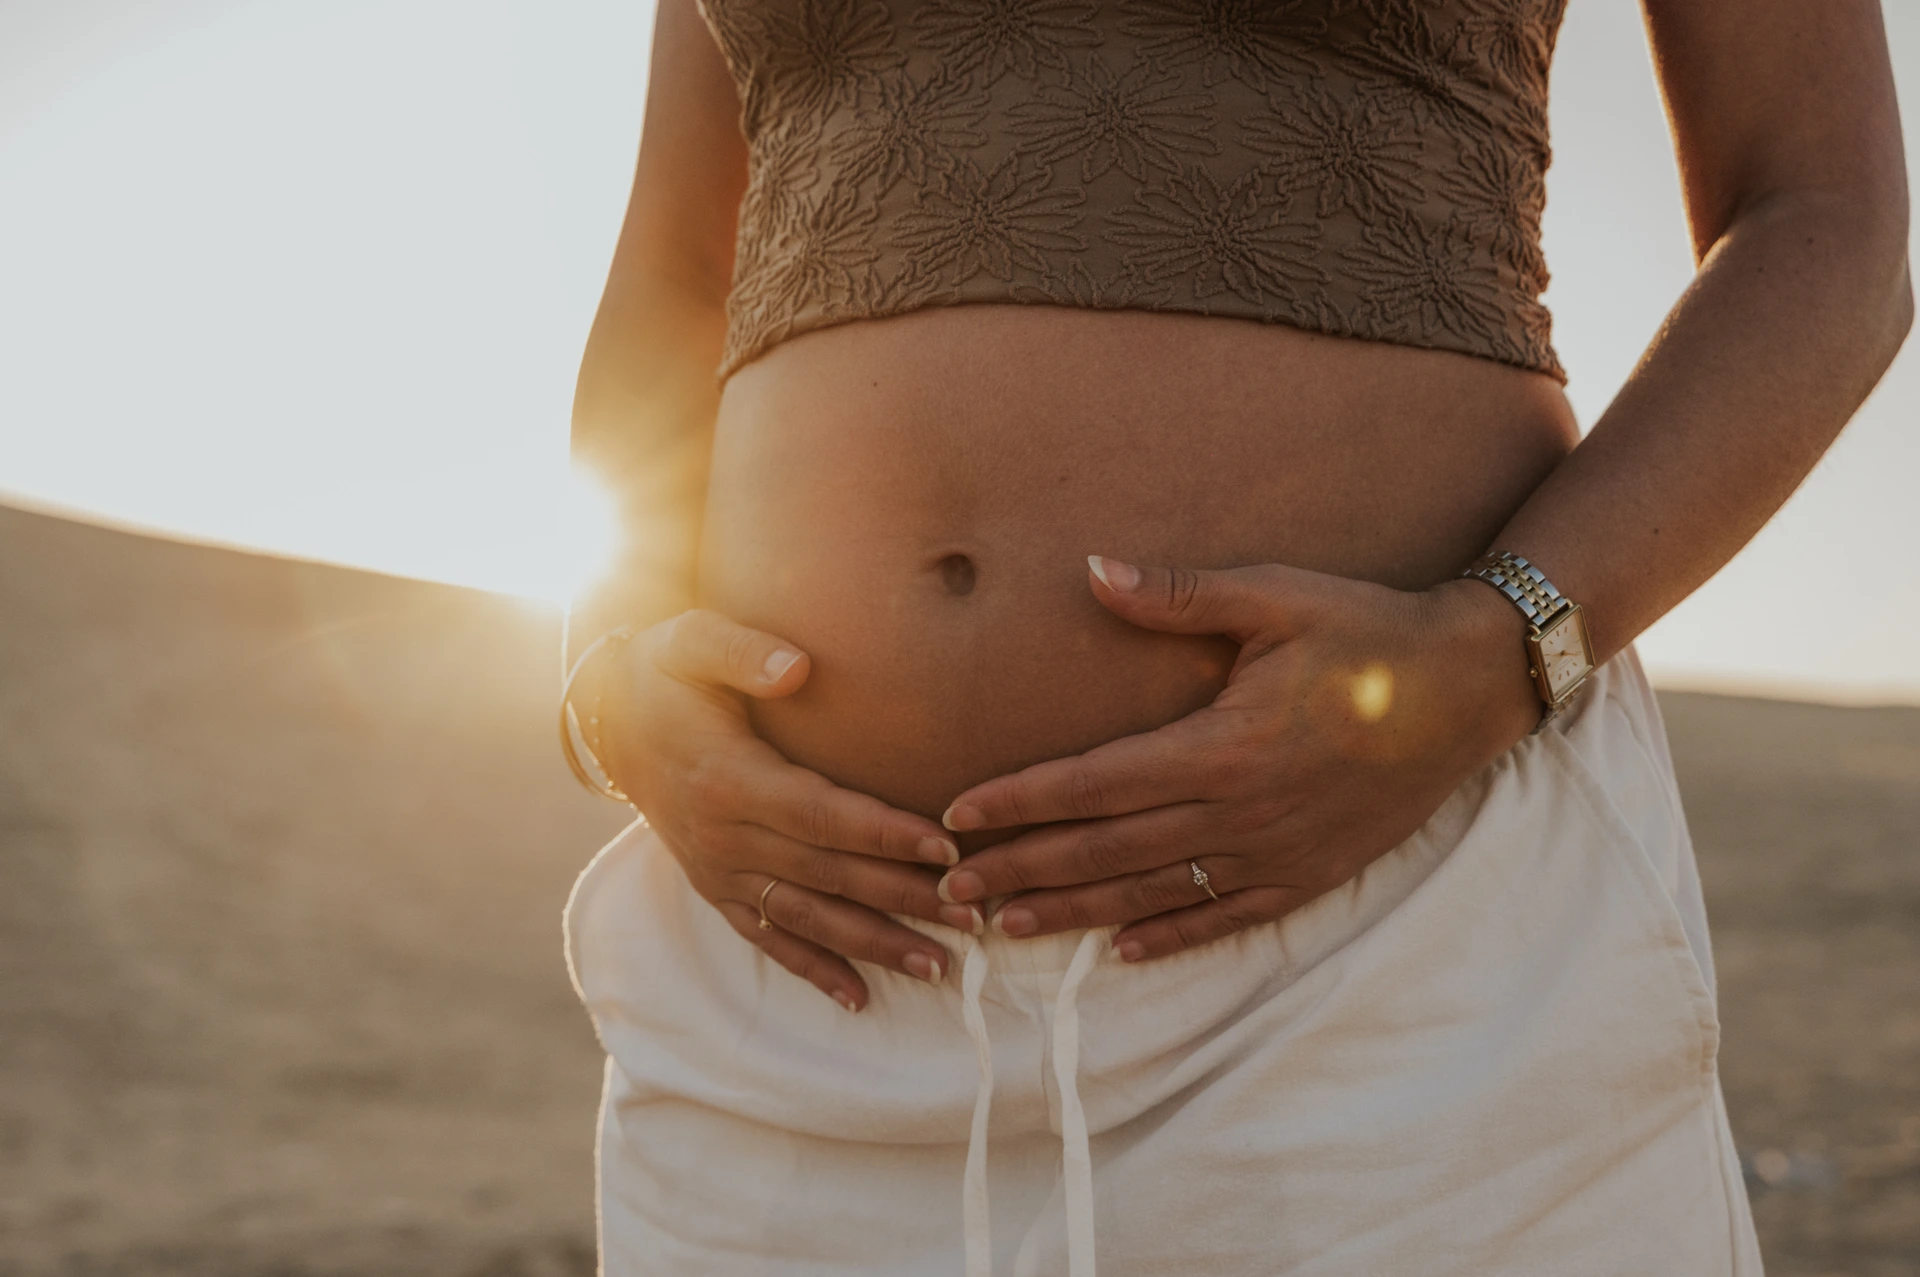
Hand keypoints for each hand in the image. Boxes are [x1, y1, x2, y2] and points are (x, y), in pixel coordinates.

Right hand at [596, 609, 983, 1010]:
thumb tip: (796, 668)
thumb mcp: (689, 643)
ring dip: (874, 945)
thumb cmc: (665, 675)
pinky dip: (814, 969)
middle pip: (829, 875)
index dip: (884, 834)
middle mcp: (724, 837)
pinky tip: (860, 998)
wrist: (608, 720)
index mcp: (729, 779)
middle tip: (971, 915)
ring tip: (938, 967)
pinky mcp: (716, 890)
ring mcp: (719, 871)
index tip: (945, 849)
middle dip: (903, 898)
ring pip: (808, 917)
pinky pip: (768, 939)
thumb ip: (740, 651)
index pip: (821, 815)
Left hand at [934, 557, 1540, 961]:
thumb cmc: (1367, 630)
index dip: (1020, 802)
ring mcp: (1276, 853)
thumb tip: (1091, 572)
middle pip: (1106, 851)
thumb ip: (1179, 593)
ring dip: (1074, 912)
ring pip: (1153, 893)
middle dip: (1023, 870)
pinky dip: (1169, 936)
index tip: (957, 817)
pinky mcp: (1310, 874)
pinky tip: (1120, 951)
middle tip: (951, 892)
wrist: (1471, 687)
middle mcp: (1240, 813)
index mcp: (1220, 746)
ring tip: (1008, 927)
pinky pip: (1225, 918)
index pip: (1093, 783)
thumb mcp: (1276, 596)